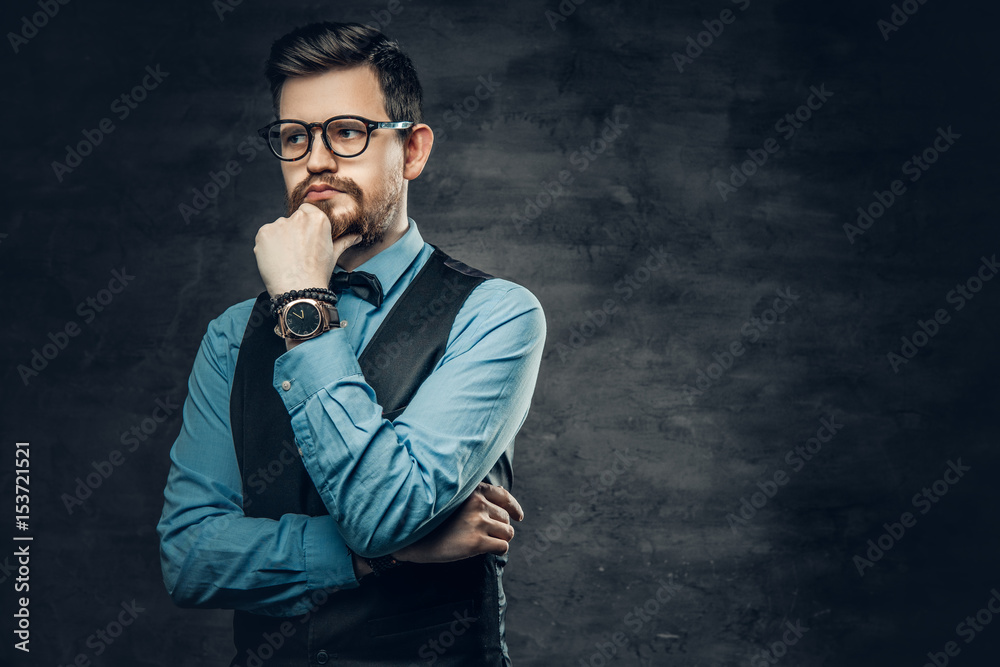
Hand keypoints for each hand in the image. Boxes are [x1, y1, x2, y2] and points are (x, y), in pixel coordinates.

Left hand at [254, 203, 360, 296]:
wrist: (298, 290)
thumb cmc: (317, 274)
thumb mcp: (333, 255)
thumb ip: (344, 241)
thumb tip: (357, 236)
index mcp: (318, 219)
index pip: (306, 210)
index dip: (305, 226)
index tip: (305, 239)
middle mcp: (298, 217)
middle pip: (292, 219)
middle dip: (293, 232)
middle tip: (297, 253)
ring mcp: (279, 224)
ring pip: (278, 228)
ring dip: (280, 239)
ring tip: (286, 258)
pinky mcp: (264, 233)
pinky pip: (265, 236)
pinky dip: (268, 245)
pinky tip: (276, 259)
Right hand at [393, 482, 524, 563]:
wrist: (413, 539)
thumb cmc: (433, 520)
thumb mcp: (454, 501)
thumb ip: (475, 497)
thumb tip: (501, 494)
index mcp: (472, 491)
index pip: (503, 495)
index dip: (513, 507)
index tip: (518, 516)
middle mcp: (477, 504)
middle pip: (505, 518)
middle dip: (501, 528)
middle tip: (488, 535)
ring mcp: (478, 522)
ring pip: (507, 532)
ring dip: (499, 539)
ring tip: (484, 542)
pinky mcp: (477, 542)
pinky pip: (502, 546)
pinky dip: (498, 550)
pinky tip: (487, 551)